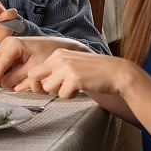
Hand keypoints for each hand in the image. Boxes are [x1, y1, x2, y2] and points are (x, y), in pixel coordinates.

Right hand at [0, 36, 76, 90]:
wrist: (57, 46)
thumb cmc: (49, 54)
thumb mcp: (34, 68)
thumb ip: (17, 77)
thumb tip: (3, 85)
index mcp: (13, 45)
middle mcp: (7, 43)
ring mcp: (6, 45)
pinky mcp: (9, 50)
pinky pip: (0, 62)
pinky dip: (0, 73)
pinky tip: (4, 82)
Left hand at [23, 48, 138, 100]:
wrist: (116, 72)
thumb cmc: (95, 71)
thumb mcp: (71, 64)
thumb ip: (56, 70)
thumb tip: (38, 83)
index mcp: (57, 54)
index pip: (35, 69)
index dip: (33, 82)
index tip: (37, 88)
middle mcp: (59, 59)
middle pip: (33, 76)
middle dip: (37, 88)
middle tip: (47, 93)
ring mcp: (66, 68)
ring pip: (48, 88)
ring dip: (58, 92)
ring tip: (72, 88)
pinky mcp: (74, 78)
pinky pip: (62, 94)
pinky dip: (69, 96)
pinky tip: (79, 89)